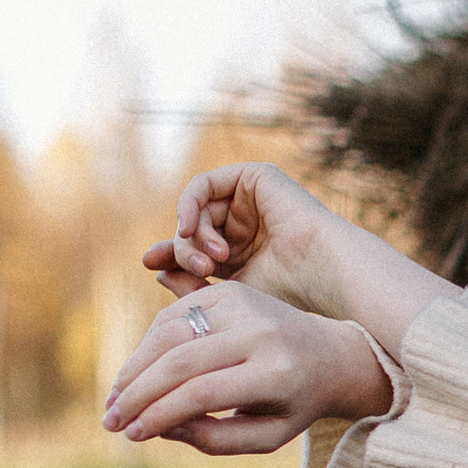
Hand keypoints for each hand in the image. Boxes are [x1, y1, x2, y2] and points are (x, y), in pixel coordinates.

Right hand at [103, 279, 391, 456]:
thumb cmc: (295, 404)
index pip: (203, 392)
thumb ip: (213, 439)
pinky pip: (174, 317)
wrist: (330, 354)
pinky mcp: (227, 290)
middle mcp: (260, 330)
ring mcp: (243, 303)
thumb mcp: (266, 436)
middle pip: (180, 359)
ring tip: (116, 402)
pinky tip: (136, 376)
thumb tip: (156, 426)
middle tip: (110, 422)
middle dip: (137, 393)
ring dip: (134, 368)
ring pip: (169, 332)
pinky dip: (148, 345)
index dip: (160, 414)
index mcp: (277, 371)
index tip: (131, 435)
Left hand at [145, 161, 348, 309]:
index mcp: (242, 250)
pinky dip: (189, 205)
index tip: (148, 263)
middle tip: (200, 271)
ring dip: (193, 235)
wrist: (319, 271)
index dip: (170, 253)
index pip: (195, 246)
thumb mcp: (226, 291)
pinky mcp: (253, 176)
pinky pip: (203, 184)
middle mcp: (244, 222)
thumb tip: (151, 267)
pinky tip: (190, 228)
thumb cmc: (284, 291)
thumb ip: (189, 279)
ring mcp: (249, 198)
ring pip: (196, 208)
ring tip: (211, 261)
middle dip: (185, 249)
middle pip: (192, 227)